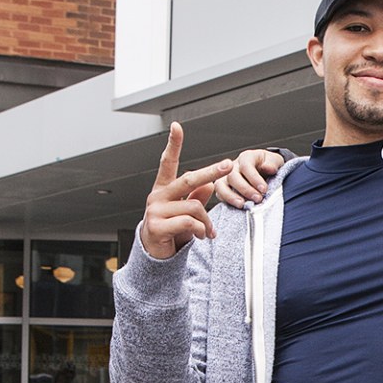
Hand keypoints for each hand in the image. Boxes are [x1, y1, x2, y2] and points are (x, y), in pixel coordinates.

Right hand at [138, 124, 235, 260]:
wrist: (155, 256)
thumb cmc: (170, 232)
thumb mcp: (185, 213)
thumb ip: (196, 197)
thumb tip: (209, 185)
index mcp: (164, 189)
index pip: (168, 162)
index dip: (173, 144)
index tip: (176, 126)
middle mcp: (157, 196)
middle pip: (188, 178)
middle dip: (211, 172)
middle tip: (228, 165)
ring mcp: (155, 210)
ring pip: (195, 206)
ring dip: (207, 221)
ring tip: (208, 232)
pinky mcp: (156, 225)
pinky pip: (189, 222)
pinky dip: (200, 230)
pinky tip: (201, 236)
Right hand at [212, 147, 283, 206]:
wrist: (265, 174)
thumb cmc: (269, 166)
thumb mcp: (275, 161)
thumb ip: (272, 163)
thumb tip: (268, 168)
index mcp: (247, 157)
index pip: (246, 166)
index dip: (254, 178)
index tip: (264, 189)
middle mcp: (233, 167)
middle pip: (232, 176)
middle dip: (245, 189)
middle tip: (258, 199)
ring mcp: (226, 178)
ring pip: (220, 185)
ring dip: (231, 196)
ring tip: (242, 205)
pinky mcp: (223, 189)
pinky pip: (220, 195)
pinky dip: (227, 201)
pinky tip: (237, 207)